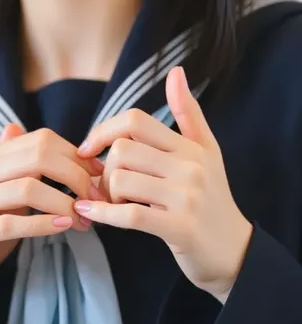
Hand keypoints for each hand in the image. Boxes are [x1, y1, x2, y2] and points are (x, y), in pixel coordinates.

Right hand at [0, 125, 101, 303]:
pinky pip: (10, 224)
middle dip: (74, 175)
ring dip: (63, 202)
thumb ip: (24, 164)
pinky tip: (64, 226)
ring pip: (26, 189)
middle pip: (36, 157)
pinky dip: (42, 224)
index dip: (74, 154)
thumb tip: (38, 134)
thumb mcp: (9, 191)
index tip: (97, 174)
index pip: (39, 140)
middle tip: (95, 198)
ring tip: (83, 218)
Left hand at [75, 67, 252, 302]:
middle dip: (104, 168)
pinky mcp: (179, 227)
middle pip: (122, 150)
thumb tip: (176, 72)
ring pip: (122, 180)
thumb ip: (188, 112)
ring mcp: (186, 197)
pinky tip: (90, 212)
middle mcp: (190, 167)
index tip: (89, 149)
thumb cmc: (212, 198)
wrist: (235, 251)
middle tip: (106, 185)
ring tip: (112, 202)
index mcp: (189, 146)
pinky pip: (130, 215)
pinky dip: (103, 214)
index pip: (135, 120)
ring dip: (105, 194)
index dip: (103, 131)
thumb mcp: (207, 151)